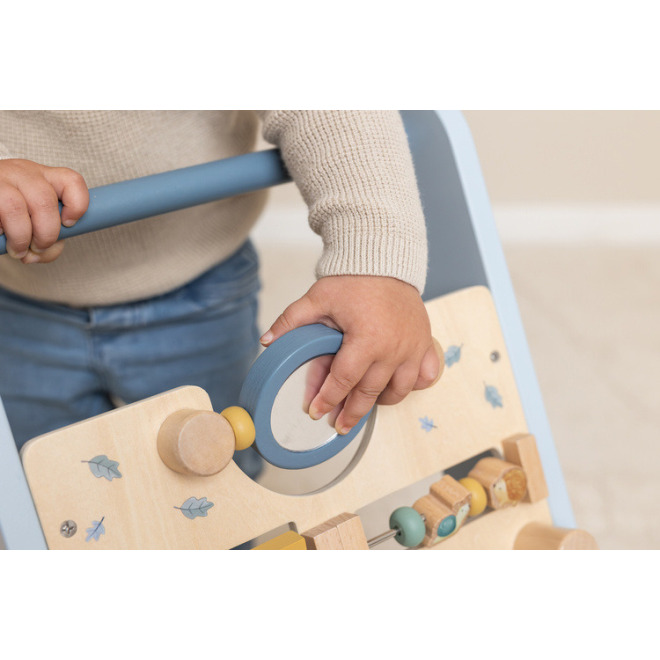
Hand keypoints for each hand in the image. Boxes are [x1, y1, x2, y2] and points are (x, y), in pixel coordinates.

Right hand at [0, 159, 88, 263]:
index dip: (77, 206)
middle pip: (45, 201)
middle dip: (46, 234)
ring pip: (16, 207)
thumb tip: (35, 255)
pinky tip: (1, 233)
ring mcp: (1, 178)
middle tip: (38, 248)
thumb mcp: (36, 222)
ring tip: (17, 250)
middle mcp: (24, 173)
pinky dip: (0, 231)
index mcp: (46, 178)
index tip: (69, 224)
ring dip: (21, 236)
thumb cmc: (12, 213)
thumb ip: (48, 241)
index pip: (72, 181)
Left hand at [260, 275, 441, 434]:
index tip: (316, 412)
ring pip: (399, 390)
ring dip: (380, 401)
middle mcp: (393, 349)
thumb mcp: (317, 298)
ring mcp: (413, 348)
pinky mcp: (425, 343)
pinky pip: (426, 375)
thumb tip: (267, 341)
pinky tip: (397, 387)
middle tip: (339, 425)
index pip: (343, 380)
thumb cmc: (354, 280)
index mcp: (367, 340)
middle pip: (370, 392)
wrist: (384, 260)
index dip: (328, 399)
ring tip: (364, 406)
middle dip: (352, 412)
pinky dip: (413, 385)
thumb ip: (292, 322)